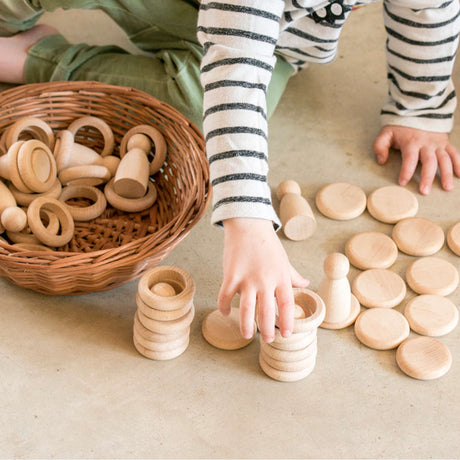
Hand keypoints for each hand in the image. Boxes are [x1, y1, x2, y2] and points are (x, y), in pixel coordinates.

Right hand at [220, 217, 308, 342]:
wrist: (248, 224)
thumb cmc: (267, 243)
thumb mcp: (284, 260)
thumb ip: (293, 275)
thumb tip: (306, 283)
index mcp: (281, 277)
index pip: (287, 304)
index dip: (287, 321)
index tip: (286, 334)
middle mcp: (265, 280)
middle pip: (267, 312)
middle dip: (267, 330)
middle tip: (267, 339)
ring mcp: (247, 278)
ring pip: (247, 309)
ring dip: (246, 325)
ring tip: (247, 335)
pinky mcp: (231, 274)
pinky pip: (225, 296)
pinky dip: (224, 307)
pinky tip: (226, 312)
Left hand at [373, 125, 459, 193]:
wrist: (418, 110)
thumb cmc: (400, 126)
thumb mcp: (386, 133)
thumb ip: (380, 146)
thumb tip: (381, 161)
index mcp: (411, 142)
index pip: (409, 158)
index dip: (406, 171)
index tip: (403, 182)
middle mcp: (426, 143)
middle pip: (429, 161)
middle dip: (427, 177)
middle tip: (424, 191)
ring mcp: (438, 144)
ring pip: (445, 159)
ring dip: (446, 174)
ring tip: (447, 188)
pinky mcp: (445, 143)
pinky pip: (455, 153)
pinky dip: (459, 163)